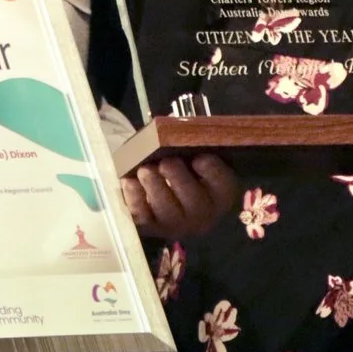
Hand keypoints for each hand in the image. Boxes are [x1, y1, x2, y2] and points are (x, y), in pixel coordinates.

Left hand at [122, 152, 238, 239]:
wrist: (169, 197)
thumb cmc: (187, 170)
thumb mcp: (196, 157)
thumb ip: (191, 145)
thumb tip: (173, 124)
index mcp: (220, 193)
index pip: (223, 183)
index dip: (211, 171)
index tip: (198, 159)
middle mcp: (203, 214)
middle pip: (194, 200)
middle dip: (178, 179)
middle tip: (166, 162)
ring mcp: (177, 225)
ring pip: (167, 211)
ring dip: (154, 188)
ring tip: (145, 170)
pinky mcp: (152, 228)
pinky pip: (143, 218)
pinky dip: (134, 198)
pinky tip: (129, 181)